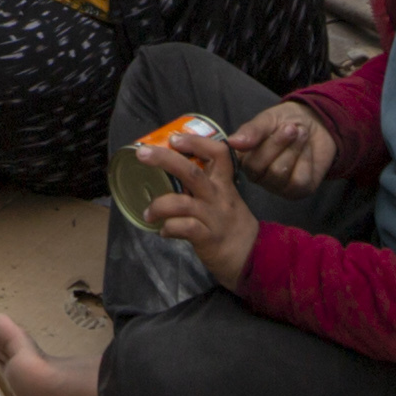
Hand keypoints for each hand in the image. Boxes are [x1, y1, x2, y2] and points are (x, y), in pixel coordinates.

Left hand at [142, 133, 260, 292]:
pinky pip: (183, 227)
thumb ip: (204, 187)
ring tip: (148, 213)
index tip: (175, 138)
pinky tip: (163, 232)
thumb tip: (172, 176)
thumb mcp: (225, 199)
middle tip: (142, 154)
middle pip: (192, 171)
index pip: (218, 154)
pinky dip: (168, 228)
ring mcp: (213, 217)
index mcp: (224, 184)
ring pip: (182, 202)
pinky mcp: (208, 238)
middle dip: (164, 159)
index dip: (197, 142)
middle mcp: (218, 196)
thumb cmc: (233, 226)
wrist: (253, 257)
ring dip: (159, 205)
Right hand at [228, 100, 340, 192]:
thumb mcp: (267, 119)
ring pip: (281, 175)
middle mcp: (258, 177)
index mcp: (246, 160)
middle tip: (293, 128)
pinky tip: (307, 151)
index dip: (268, 146)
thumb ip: (251, 131)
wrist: (315, 123)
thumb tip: (231, 142)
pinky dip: (306, 161)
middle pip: (266, 170)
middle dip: (282, 145)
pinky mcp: (297, 191)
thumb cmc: (285, 121)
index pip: (249, 164)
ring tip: (302, 135)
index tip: (279, 126)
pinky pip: (300, 181)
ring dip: (295, 150)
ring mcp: (278, 187)